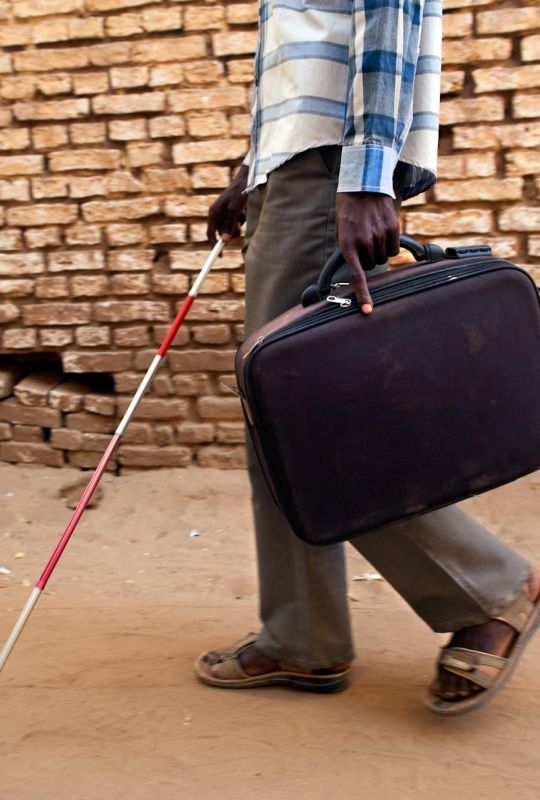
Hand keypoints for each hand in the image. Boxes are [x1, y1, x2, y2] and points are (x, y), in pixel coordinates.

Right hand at [207, 164, 248, 242]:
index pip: (210, 233)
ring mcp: (224, 213)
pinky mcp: (231, 212)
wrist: (246, 180)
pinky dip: (240, 220)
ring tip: (242, 215)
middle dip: (230, 232)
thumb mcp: (234, 210)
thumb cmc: (238, 193)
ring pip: (229, 228)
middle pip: (221, 232)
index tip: (220, 255)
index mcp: (213, 213)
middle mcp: (217, 214)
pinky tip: (243, 210)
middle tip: (238, 229)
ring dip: (237, 225)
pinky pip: (235, 222)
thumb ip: (229, 225)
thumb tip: (224, 240)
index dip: (214, 245)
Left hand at [336, 192, 399, 313]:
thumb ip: (349, 252)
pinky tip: (383, 231)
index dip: (363, 294)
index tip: (368, 310)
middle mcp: (364, 242)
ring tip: (372, 234)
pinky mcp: (392, 229)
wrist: (363, 186)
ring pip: (384, 258)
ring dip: (379, 251)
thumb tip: (357, 270)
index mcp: (347, 245)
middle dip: (368, 258)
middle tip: (363, 242)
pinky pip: (394, 249)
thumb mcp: (341, 232)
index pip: (356, 275)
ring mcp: (379, 235)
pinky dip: (390, 244)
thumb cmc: (349, 212)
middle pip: (371, 265)